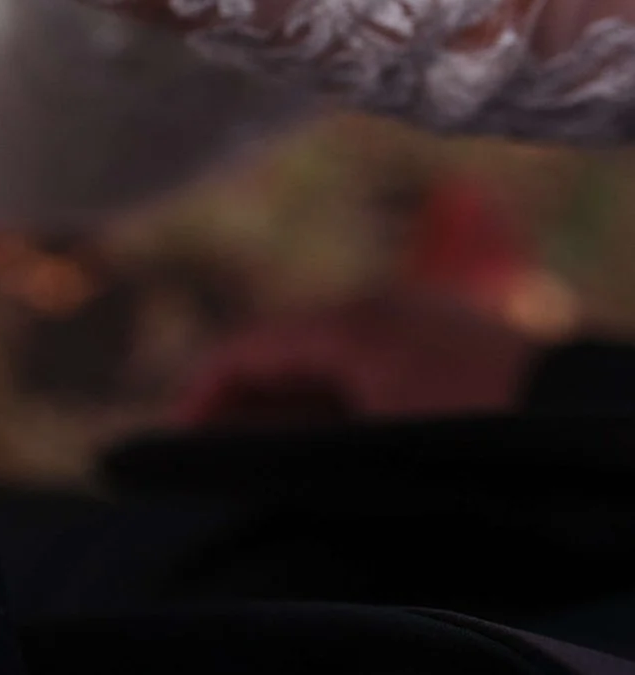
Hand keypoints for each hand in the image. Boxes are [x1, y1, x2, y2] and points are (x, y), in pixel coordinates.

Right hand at [174, 292, 540, 425]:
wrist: (579, 417)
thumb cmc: (467, 428)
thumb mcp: (365, 439)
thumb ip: (291, 435)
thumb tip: (225, 438)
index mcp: (348, 320)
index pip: (247, 347)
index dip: (203, 392)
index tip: (177, 437)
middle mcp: (376, 306)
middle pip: (285, 350)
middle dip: (245, 399)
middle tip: (213, 449)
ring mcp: (417, 318)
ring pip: (327, 358)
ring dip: (292, 402)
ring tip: (267, 451)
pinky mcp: (451, 340)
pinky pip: (368, 363)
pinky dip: (336, 397)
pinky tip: (333, 436)